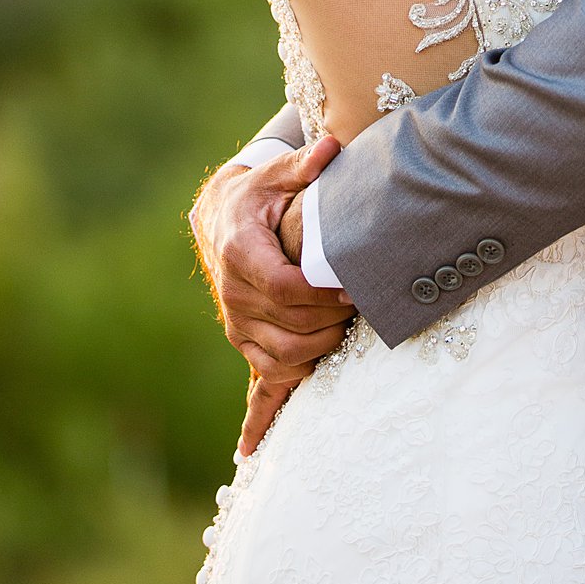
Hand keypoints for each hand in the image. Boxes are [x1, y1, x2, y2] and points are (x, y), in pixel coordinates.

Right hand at [189, 136, 352, 456]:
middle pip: (289, 328)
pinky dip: (274, 401)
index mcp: (243, 256)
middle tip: (364, 309)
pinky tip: (266, 437)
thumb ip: (306, 165)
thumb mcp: (277, 174)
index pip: (284, 288)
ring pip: (281, 358)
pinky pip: (263, 377)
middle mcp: (235, 296)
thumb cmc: (258, 193)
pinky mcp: (245, 341)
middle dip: (330, 324)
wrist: (219, 218)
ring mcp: (238, 324)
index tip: (352, 290)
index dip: (321, 295)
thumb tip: (333, 146)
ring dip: (320, 353)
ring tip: (350, 334)